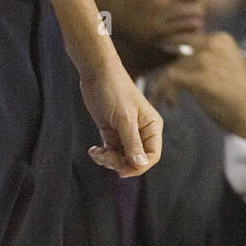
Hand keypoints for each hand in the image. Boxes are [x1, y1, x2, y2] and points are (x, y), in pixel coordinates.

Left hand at [80, 60, 163, 177]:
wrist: (97, 75)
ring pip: (120, 158)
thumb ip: (132, 143)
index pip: (152, 156)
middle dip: (118, 163)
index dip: (138, 167)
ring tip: (97, 152)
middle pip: (134, 161)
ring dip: (107, 160)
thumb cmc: (114, 91)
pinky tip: (93, 150)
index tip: (120, 170)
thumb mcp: (123, 119)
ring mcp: (126, 133)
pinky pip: (110, 152)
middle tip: (104, 156)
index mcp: (152, 127)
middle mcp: (142, 132)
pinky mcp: (112, 132)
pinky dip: (101, 155)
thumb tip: (140, 164)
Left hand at [150, 32, 245, 142]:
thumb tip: (175, 54)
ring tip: (170, 102)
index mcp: (220, 38)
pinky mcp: (199, 78)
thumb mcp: (222, 64)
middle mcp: (213, 44)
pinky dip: (164, 92)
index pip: (185, 41)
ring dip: (164, 88)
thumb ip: (203, 55)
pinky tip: (172, 104)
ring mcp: (206, 60)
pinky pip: (169, 80)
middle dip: (166, 75)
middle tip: (162, 92)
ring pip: (170, 69)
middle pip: (176, 56)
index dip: (172, 59)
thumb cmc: (232, 92)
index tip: (168, 76)